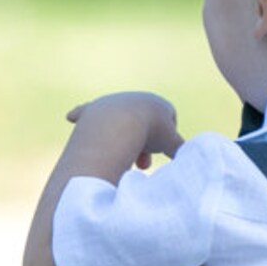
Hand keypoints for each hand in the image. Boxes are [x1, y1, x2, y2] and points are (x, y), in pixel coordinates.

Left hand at [66, 92, 184, 170]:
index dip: (166, 140)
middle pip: (143, 124)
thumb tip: (195, 159)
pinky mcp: (92, 111)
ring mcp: (113, 103)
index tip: (160, 155)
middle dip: (144, 145)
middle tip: (142, 166)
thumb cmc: (148, 134)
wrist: (116, 125)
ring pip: (120, 124)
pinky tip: (71, 118)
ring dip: (124, 143)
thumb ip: (182, 150)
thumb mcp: (171, 144)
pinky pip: (86, 111)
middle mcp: (134, 99)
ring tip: (122, 159)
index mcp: (157, 103)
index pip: (168, 119)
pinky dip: (82, 115)